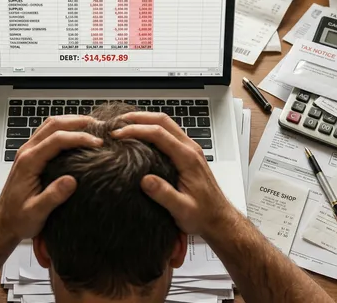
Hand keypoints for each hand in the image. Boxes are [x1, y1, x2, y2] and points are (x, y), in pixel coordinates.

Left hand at [0, 115, 102, 241]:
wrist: (3, 221)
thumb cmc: (18, 218)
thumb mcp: (36, 213)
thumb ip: (52, 197)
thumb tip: (72, 180)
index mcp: (28, 162)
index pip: (56, 140)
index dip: (79, 138)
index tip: (98, 143)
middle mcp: (27, 151)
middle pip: (53, 124)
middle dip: (78, 122)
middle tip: (100, 125)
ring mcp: (28, 151)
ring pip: (50, 125)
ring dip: (72, 122)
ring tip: (93, 125)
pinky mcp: (32, 154)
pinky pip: (49, 133)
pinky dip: (65, 128)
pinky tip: (78, 134)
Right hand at [111, 112, 235, 235]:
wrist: (219, 219)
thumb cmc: (203, 215)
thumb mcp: (182, 210)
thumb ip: (164, 195)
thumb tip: (145, 180)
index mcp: (188, 158)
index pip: (159, 134)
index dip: (136, 130)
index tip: (117, 135)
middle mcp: (190, 149)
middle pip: (163, 121)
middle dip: (138, 117)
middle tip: (117, 121)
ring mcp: (190, 150)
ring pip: (167, 124)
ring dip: (145, 120)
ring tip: (124, 124)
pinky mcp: (188, 154)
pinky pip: (169, 133)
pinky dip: (152, 128)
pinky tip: (140, 135)